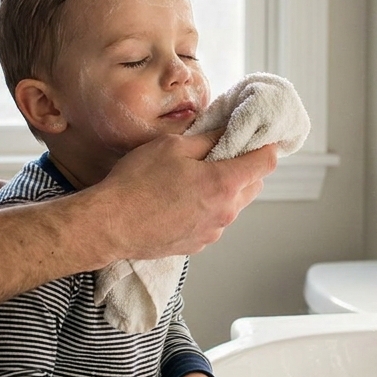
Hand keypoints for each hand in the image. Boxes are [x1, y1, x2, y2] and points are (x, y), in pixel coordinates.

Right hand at [90, 132, 277, 261]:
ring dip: (224, 189)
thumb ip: (208, 138)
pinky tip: (181, 200)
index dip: (265, 146)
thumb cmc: (137, 182)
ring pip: (233, 205)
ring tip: (194, 178)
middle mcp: (225, 212)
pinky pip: (214, 221)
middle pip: (254, 185)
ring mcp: (212, 232)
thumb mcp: (173, 147)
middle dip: (245, 167)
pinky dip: (207, 208)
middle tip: (221, 153)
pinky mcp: (198, 245)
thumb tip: (228, 132)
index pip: (266, 163)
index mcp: (224, 183)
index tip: (256, 137)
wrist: (110, 224)